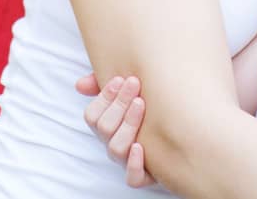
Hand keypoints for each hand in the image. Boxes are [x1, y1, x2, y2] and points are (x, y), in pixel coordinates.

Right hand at [74, 72, 155, 186]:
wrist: (176, 141)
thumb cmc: (147, 112)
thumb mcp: (127, 95)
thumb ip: (103, 86)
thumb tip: (80, 85)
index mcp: (106, 126)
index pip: (92, 115)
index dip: (104, 97)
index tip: (119, 78)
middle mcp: (113, 143)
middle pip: (105, 128)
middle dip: (119, 103)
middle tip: (134, 83)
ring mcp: (126, 160)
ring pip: (116, 148)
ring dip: (127, 124)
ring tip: (141, 103)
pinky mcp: (143, 176)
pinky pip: (132, 178)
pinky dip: (134, 164)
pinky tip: (140, 147)